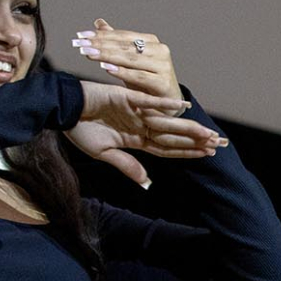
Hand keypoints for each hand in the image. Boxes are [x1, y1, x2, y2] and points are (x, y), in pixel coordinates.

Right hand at [67, 81, 225, 184]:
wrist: (61, 109)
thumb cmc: (79, 130)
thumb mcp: (104, 153)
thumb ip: (127, 165)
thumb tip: (147, 183)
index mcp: (136, 140)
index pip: (167, 148)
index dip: (187, 152)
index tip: (206, 155)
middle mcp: (140, 126)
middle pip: (173, 135)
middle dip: (196, 140)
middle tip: (219, 144)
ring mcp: (135, 112)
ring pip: (166, 121)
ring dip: (187, 126)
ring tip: (208, 132)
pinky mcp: (126, 97)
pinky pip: (147, 101)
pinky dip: (163, 104)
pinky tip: (182, 106)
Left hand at [72, 19, 183, 100]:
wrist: (169, 103)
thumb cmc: (148, 80)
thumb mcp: (130, 61)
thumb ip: (116, 42)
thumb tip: (99, 23)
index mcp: (151, 41)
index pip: (122, 35)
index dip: (101, 35)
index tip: (81, 35)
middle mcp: (160, 50)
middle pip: (124, 46)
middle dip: (100, 44)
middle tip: (80, 43)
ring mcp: (163, 66)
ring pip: (130, 59)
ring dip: (107, 56)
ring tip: (88, 53)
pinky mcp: (163, 83)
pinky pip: (139, 76)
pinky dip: (122, 72)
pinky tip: (107, 68)